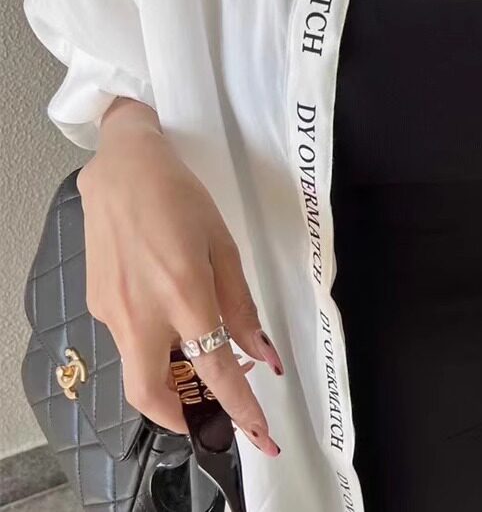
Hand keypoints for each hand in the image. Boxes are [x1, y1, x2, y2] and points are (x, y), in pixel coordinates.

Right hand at [77, 97, 283, 456]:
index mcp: (184, 295)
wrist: (124, 169)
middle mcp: (141, 313)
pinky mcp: (96, 302)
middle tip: (215, 414)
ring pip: (137, 370)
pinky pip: (128, 339)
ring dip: (170, 380)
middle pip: (152, 395)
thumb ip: (240, 304)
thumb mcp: (223, 245)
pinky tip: (171, 314)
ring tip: (202, 357)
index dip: (240, 407)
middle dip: (184, 416)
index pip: (214, 369)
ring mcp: (111, 311)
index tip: (260, 435)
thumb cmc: (182, 199)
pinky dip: (154, 345)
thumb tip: (262, 352)